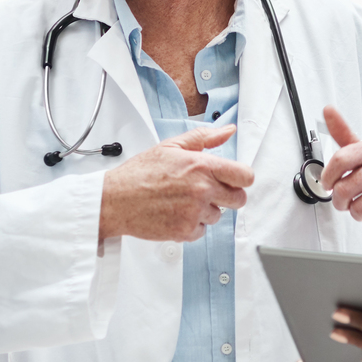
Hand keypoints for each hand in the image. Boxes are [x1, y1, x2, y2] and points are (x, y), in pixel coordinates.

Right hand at [99, 125, 254, 241]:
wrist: (116, 200)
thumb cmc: (140, 173)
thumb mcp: (171, 146)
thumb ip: (204, 138)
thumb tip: (228, 131)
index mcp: (202, 166)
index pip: (245, 176)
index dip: (241, 178)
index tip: (234, 179)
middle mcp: (202, 189)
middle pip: (239, 199)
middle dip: (227, 196)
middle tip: (208, 191)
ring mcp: (195, 212)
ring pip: (219, 216)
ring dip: (206, 210)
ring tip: (183, 201)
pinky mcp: (186, 230)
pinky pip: (202, 231)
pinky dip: (192, 225)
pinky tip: (176, 213)